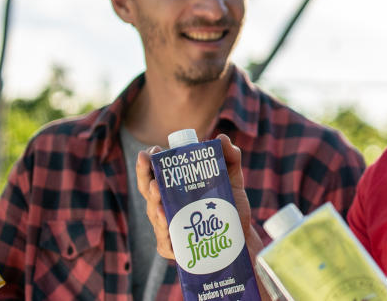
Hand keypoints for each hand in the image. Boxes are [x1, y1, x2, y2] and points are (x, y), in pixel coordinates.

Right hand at [134, 134, 262, 259]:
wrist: (241, 236)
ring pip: (155, 214)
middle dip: (145, 178)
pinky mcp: (174, 248)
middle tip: (149, 165)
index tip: (151, 151)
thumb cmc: (230, 206)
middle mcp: (167, 206)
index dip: (149, 163)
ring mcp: (168, 227)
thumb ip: (230, 157)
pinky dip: (164, 231)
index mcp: (175, 189)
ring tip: (157, 189)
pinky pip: (165, 241)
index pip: (155, 174)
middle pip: (149, 191)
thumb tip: (222, 138)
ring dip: (154, 201)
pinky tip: (167, 220)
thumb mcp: (232, 179)